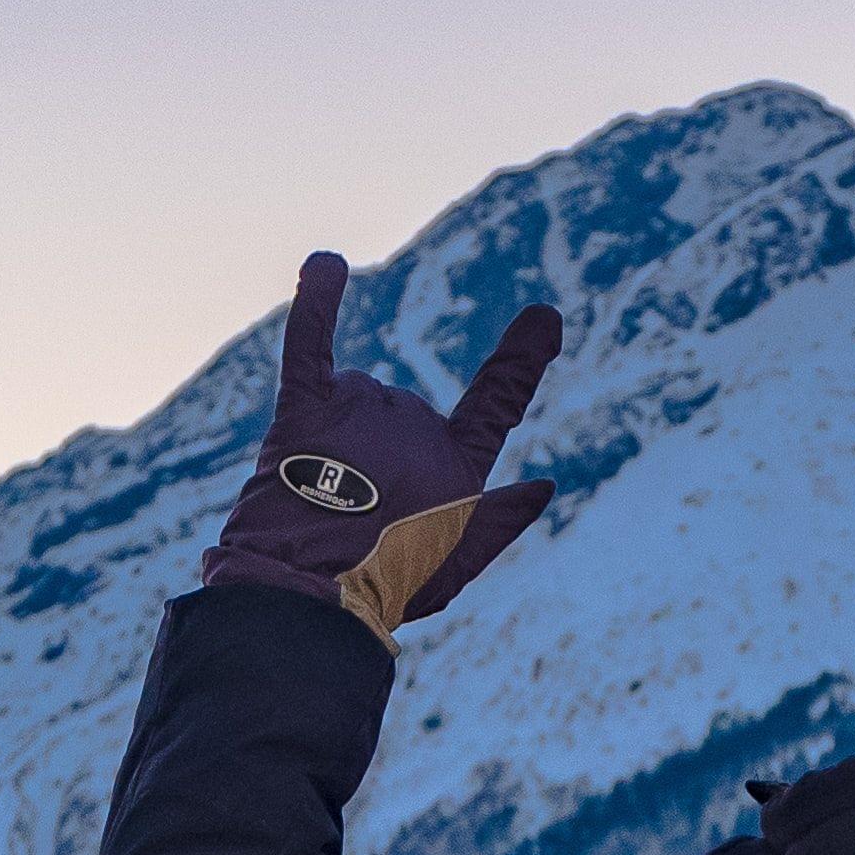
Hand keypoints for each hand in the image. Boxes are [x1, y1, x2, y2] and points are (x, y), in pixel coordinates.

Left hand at [200, 253, 563, 640]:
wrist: (310, 592)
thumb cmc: (385, 585)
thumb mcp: (455, 563)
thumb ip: (500, 520)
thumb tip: (546, 486)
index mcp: (458, 464)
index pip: (498, 403)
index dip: (522, 361)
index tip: (544, 318)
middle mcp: (416, 425)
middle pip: (405, 414)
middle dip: (384, 455)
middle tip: (360, 518)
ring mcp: (363, 412)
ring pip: (360, 396)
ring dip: (345, 434)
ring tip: (326, 499)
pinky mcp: (308, 408)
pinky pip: (311, 343)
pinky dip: (316, 301)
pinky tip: (327, 263)